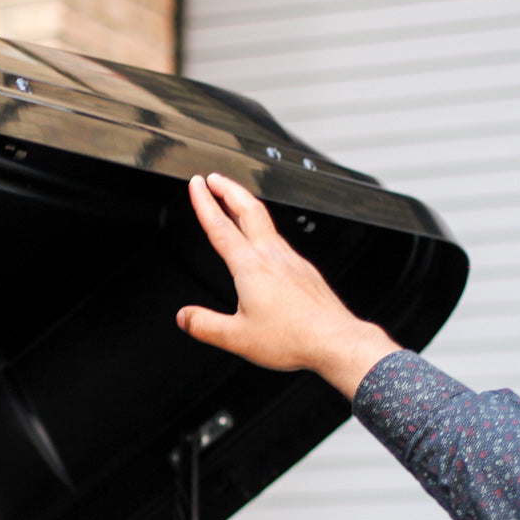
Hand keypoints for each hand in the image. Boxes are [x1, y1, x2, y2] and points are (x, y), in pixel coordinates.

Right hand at [177, 173, 400, 400]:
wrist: (335, 341)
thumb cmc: (293, 338)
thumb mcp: (236, 337)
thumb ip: (204, 325)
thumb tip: (184, 317)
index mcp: (251, 267)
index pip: (221, 227)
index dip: (205, 203)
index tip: (196, 184)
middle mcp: (272, 256)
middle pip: (248, 209)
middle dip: (228, 189)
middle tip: (214, 178)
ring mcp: (291, 260)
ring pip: (265, 222)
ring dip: (245, 206)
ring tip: (234, 202)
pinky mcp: (304, 270)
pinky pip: (279, 240)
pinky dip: (263, 229)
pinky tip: (264, 241)